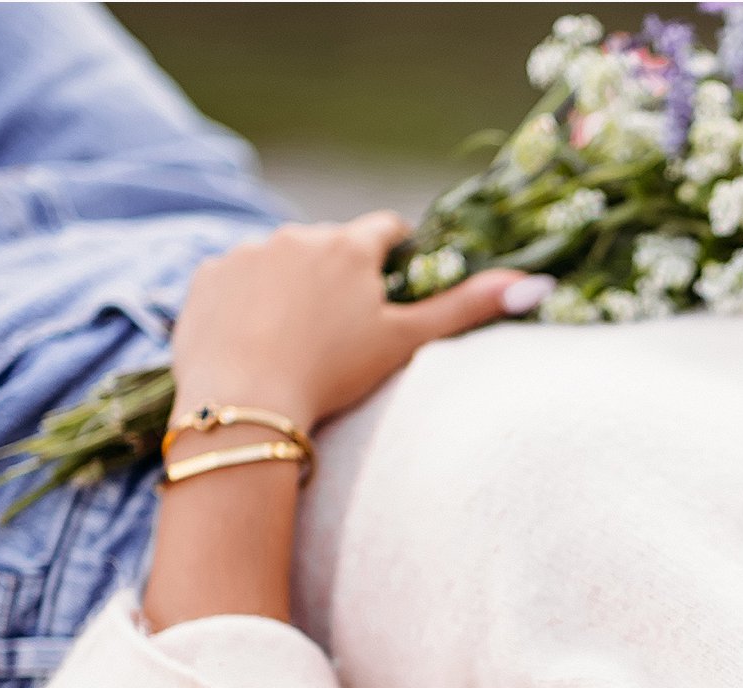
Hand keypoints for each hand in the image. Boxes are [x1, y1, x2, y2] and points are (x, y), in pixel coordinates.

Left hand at [169, 211, 529, 432]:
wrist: (244, 403)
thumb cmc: (335, 373)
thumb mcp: (407, 341)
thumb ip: (466, 309)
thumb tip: (537, 284)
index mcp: (350, 246)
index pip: (386, 229)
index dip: (396, 253)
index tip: (393, 282)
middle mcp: (297, 235)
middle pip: (329, 245)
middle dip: (338, 275)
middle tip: (343, 329)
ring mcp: (245, 253)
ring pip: (279, 262)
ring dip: (289, 288)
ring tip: (294, 342)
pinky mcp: (205, 277)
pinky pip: (233, 281)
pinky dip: (245, 304)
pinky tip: (253, 343)